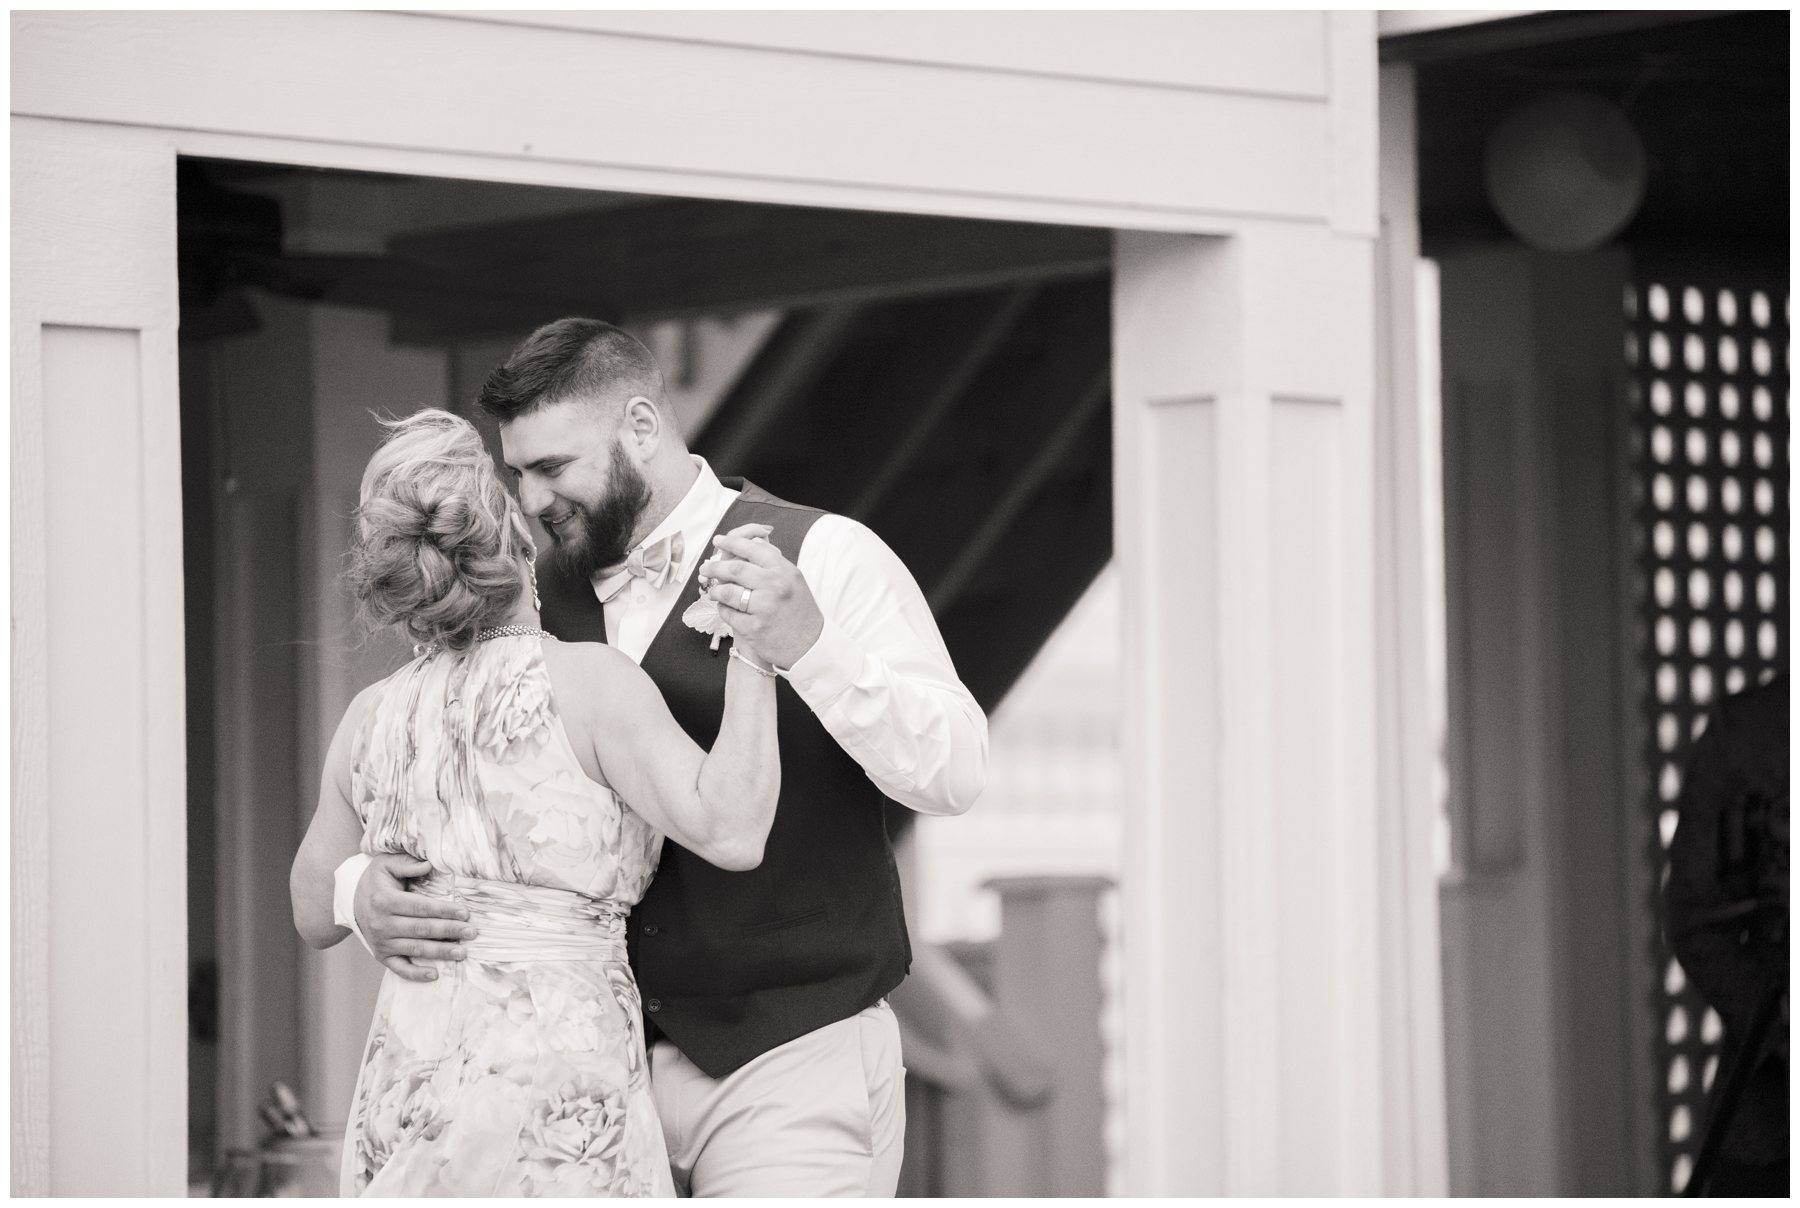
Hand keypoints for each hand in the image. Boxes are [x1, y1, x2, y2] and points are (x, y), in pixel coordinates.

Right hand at [353, 853, 475, 982]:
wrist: (350, 901)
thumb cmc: (376, 881)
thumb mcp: (386, 864)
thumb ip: (407, 864)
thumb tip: (429, 865)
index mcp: (385, 901)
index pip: (420, 907)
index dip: (443, 910)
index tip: (464, 913)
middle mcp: (382, 924)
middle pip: (421, 929)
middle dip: (449, 931)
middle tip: (471, 932)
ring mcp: (382, 942)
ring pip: (415, 949)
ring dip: (440, 952)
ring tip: (462, 952)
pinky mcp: (381, 955)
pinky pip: (399, 968)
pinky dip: (415, 974)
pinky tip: (434, 974)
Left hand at [700, 526, 822, 668]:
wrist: (810, 645)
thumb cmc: (800, 610)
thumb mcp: (794, 579)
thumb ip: (773, 560)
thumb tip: (752, 540)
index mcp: (784, 571)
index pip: (753, 549)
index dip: (732, 542)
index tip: (719, 540)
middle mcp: (775, 586)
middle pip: (735, 569)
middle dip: (716, 567)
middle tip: (706, 567)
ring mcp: (764, 608)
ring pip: (727, 592)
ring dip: (716, 590)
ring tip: (714, 591)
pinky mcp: (753, 628)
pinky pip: (728, 614)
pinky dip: (723, 609)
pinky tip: (725, 608)